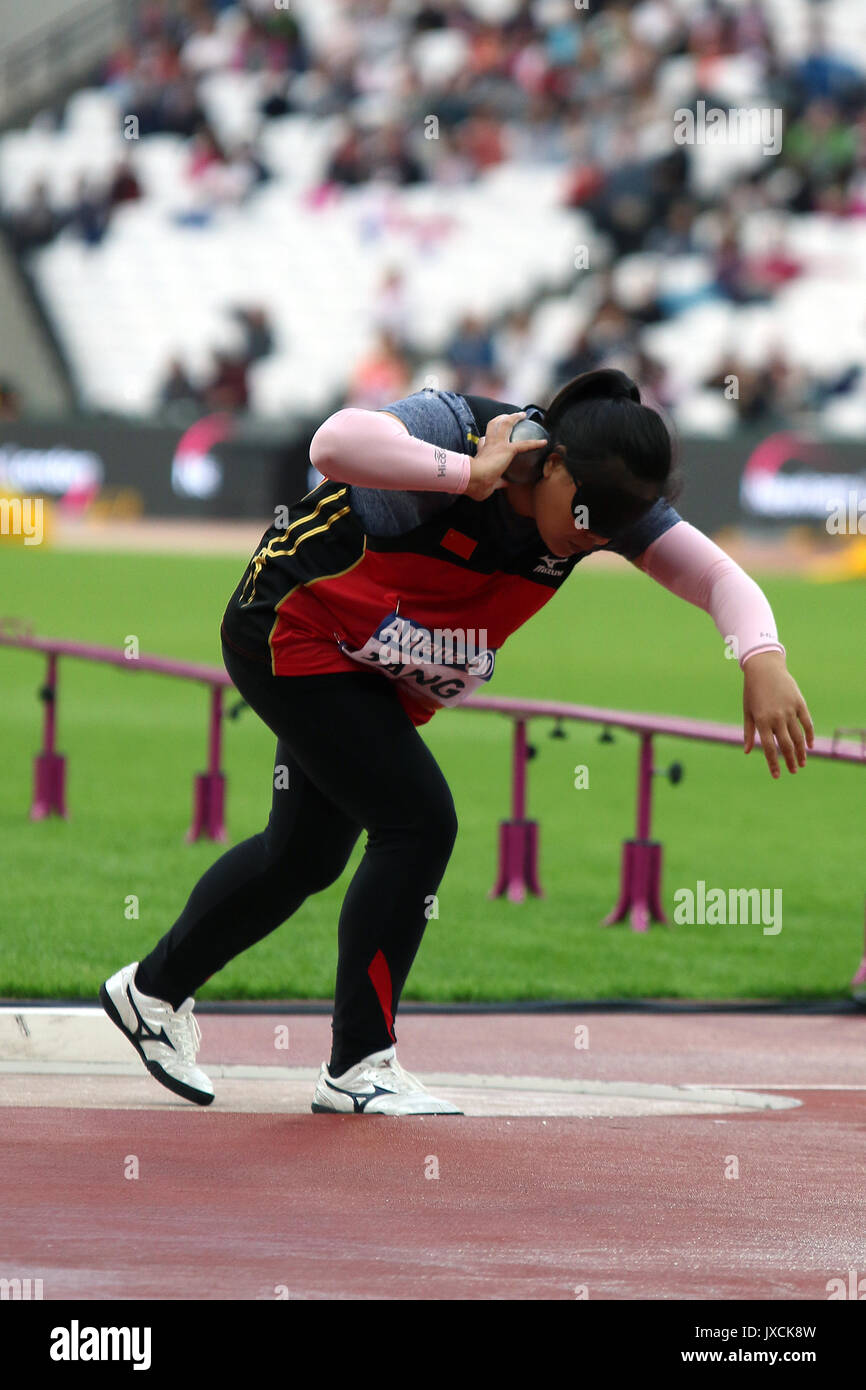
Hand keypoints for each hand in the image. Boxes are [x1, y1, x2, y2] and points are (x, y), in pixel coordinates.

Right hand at [465, 412, 543, 501]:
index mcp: (482, 453)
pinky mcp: (507, 449)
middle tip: (508, 416)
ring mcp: (497, 444)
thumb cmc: (476, 484)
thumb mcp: (487, 483)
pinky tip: (544, 442)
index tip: (490, 440)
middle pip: (493, 425)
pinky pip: (524, 444)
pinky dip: (535, 443)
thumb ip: (498, 482)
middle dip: (501, 418)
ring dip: (515, 417)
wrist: (473, 479)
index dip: (487, 439)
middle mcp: (488, 445)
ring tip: (522, 415)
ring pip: (506, 424)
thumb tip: (506, 484)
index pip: (484, 442)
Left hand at [743, 650, 813, 777]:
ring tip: (802, 763)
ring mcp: (789, 710)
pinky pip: (807, 723)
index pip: (769, 749)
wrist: (764, 668)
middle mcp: (776, 718)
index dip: (773, 764)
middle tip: (793, 771)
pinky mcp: (799, 703)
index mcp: (761, 721)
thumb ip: (748, 732)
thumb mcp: (747, 711)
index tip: (777, 776)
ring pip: (799, 737)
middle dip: (790, 761)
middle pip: (786, 745)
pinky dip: (810, 735)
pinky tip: (810, 746)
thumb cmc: (752, 691)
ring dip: (801, 752)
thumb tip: (747, 752)